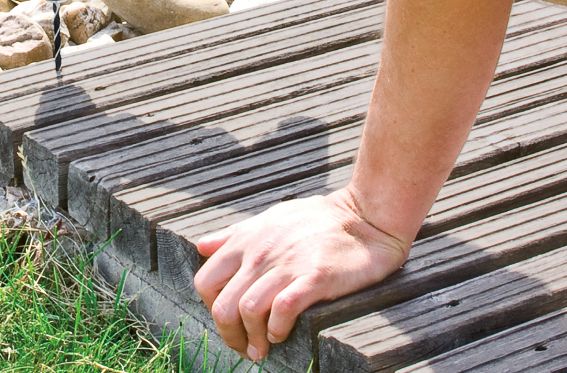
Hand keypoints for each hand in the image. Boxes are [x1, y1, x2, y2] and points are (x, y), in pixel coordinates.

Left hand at [193, 186, 410, 361]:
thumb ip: (234, 235)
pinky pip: (282, 309)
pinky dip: (277, 329)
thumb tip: (202, 247)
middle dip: (228, 334)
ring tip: (263, 348)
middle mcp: (260, 253)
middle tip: (244, 347)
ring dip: (253, 338)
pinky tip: (283, 333)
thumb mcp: (269, 218)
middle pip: (222, 303)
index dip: (210, 308)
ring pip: (247, 310)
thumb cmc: (317, 220)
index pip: (205, 281)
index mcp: (246, 240)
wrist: (364, 217)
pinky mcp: (314, 277)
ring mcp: (286, 264)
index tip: (228, 322)